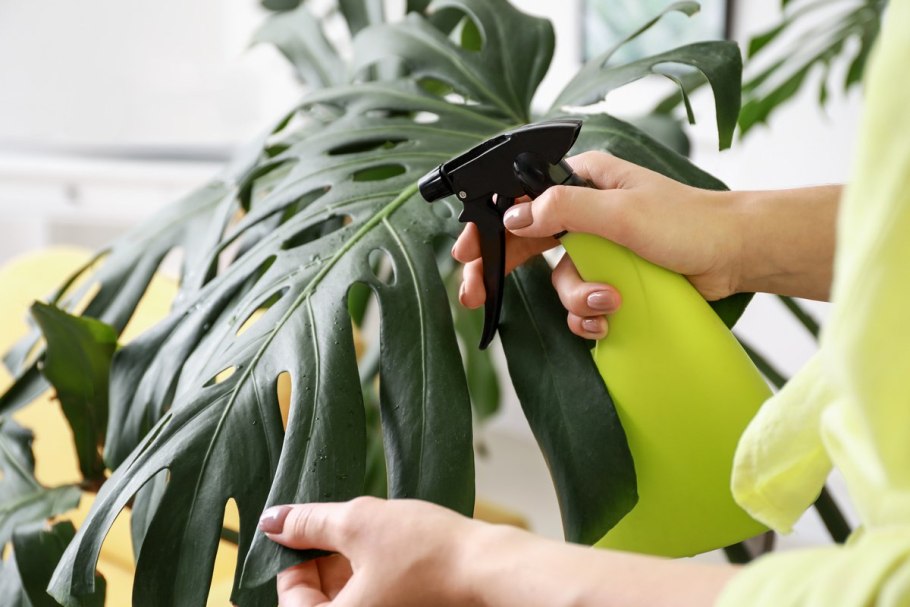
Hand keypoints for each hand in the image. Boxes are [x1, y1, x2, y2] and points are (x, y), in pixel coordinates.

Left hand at [260, 496, 738, 606]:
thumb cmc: (428, 550)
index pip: (290, 600)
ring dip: (350, 568)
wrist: (490, 569)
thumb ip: (309, 522)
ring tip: (372, 534)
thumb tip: (273, 521)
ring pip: (349, 600)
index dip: (295, 558)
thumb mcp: (357, 522)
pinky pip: (375, 601)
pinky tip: (391, 549)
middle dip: (325, 562)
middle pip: (320, 602)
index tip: (311, 529)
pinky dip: (374, 578)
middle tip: (344, 528)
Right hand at [452, 151, 741, 338]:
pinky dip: (590, 317)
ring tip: (607, 303)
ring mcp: (598, 249)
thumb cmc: (688, 223)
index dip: (489, 227)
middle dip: (503, 272)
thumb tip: (515, 217)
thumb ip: (565, 211)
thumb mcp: (622, 212)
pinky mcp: (612, 278)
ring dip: (576, 299)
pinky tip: (608, 319)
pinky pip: (581, 303)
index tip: (465, 253)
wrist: (735, 256)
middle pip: (526, 244)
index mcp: (583, 183)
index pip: (521, 201)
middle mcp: (585, 214)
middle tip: (475, 297)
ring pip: (558, 281)